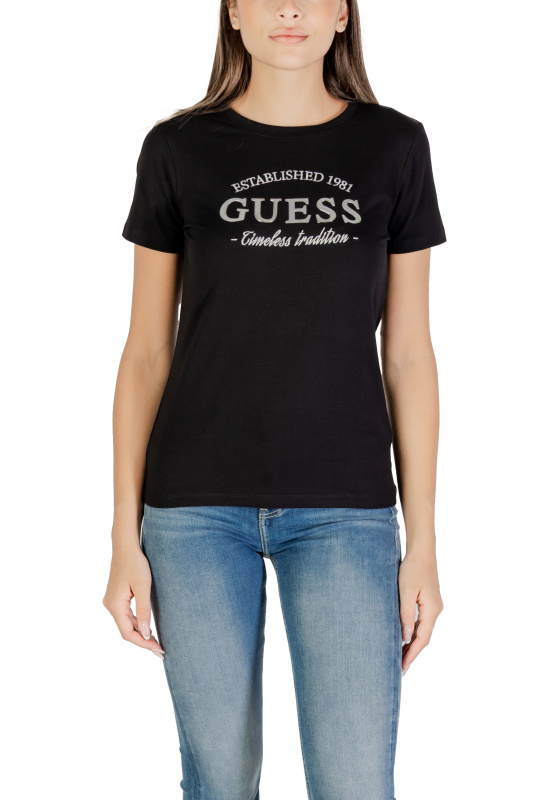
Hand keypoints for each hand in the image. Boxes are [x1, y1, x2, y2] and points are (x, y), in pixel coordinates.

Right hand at [103, 537, 164, 658]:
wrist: (126, 546)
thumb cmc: (136, 563)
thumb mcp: (143, 587)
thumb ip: (143, 610)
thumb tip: (145, 634)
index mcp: (115, 605)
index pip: (127, 633)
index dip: (143, 644)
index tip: (158, 649)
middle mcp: (110, 605)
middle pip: (126, 630)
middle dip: (143, 641)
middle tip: (160, 650)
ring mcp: (112, 601)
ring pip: (126, 624)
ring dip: (140, 633)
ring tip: (156, 642)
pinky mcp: (117, 597)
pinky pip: (126, 616)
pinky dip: (137, 623)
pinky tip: (147, 628)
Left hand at [398, 548, 443, 674]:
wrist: (422, 550)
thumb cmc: (413, 568)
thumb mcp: (406, 591)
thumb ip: (406, 614)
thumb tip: (405, 638)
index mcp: (432, 610)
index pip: (422, 639)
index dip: (412, 654)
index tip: (403, 668)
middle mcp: (436, 610)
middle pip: (424, 638)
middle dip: (412, 653)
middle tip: (400, 669)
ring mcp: (433, 606)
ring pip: (422, 630)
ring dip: (412, 644)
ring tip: (399, 657)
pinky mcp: (428, 601)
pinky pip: (421, 621)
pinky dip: (413, 632)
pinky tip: (404, 637)